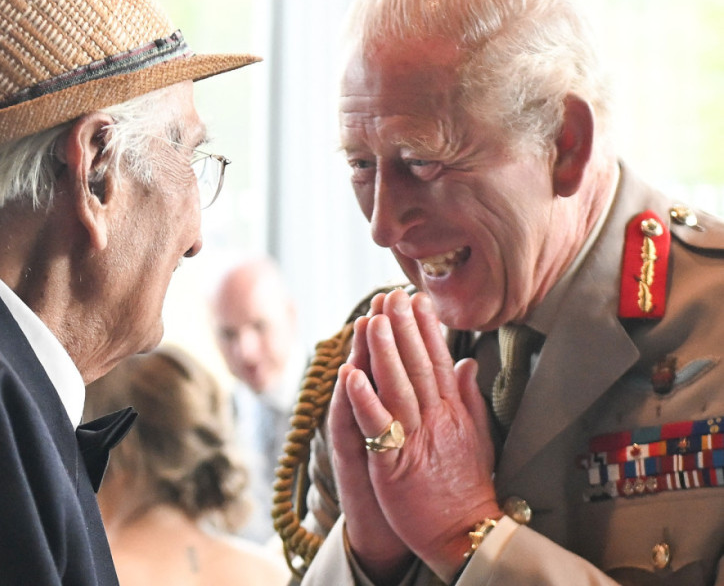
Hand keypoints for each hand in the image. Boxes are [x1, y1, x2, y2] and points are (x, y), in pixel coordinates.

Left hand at [344, 289, 500, 582]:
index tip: (416, 298)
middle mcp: (436, 419)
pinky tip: (350, 375)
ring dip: (383, 352)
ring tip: (371, 319)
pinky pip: (377, 427)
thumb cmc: (467, 487)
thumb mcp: (477, 436)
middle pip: (417, 366)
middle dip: (402, 327)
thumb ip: (469, 397)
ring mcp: (415, 439)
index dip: (426, 328)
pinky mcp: (393, 463)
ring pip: (397, 388)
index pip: (439, 360)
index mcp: (453, 411)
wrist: (466, 534)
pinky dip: (364, 400)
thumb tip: (466, 361)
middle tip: (391, 294)